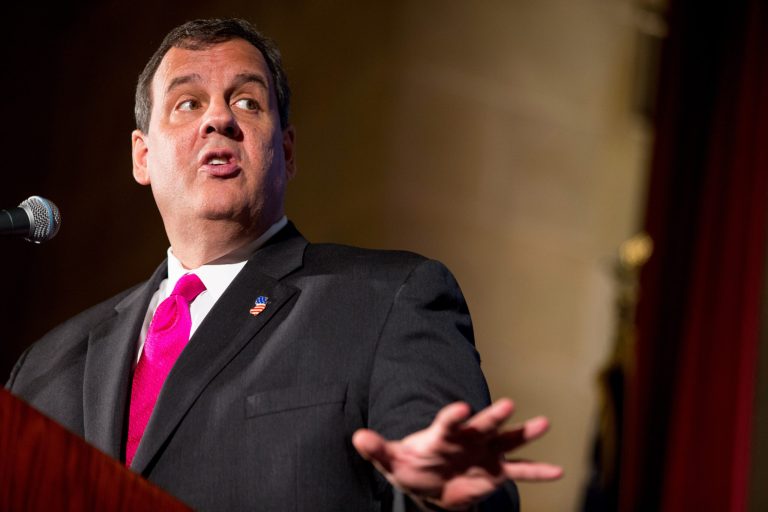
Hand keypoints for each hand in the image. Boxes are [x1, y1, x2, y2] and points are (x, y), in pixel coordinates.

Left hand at [352, 398, 561, 510]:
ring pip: (508, 442)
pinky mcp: (496, 473)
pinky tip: (558, 469)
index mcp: (442, 434)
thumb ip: (377, 449)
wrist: (429, 482)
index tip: (462, 407)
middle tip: (508, 405)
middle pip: (482, 425)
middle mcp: (468, 438)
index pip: (448, 421)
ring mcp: (485, 454)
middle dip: (493, 416)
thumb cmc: (410, 465)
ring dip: (525, 434)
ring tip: (545, 423)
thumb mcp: (390, 460)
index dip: (454, 414)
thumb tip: (356, 437)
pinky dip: (538, 471)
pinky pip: (520, 471)